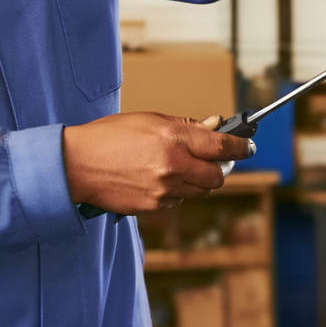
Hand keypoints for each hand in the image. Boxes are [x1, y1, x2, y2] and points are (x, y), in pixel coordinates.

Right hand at [62, 113, 253, 213]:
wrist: (77, 164)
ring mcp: (164, 189)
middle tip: (212, 160)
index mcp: (174, 137)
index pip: (222, 145)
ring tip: (175, 167)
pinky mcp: (154, 206)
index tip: (248, 146)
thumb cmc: (110, 136)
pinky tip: (156, 179)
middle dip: (218, 168)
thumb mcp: (150, 120)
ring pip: (199, 191)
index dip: (241, 146)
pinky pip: (178, 201)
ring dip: (196, 180)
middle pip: (217, 175)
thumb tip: (214, 127)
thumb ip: (185, 126)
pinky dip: (176, 192)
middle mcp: (173, 165)